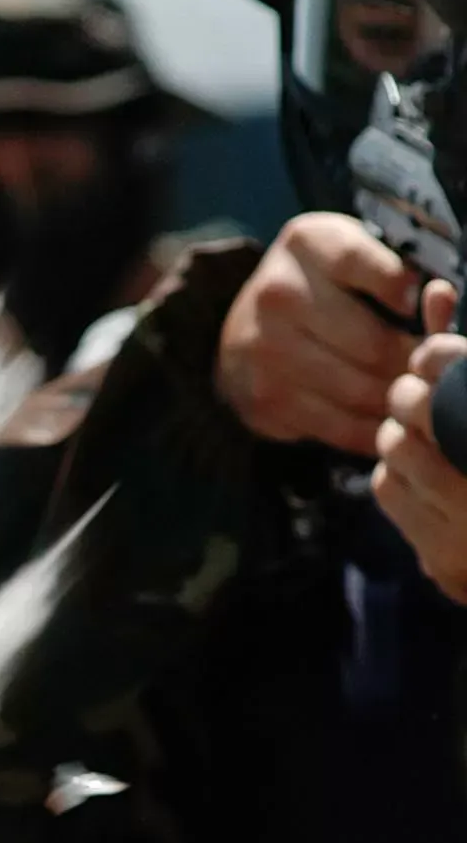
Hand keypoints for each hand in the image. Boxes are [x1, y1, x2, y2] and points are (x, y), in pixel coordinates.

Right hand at [215, 211, 421, 454]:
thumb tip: (442, 298)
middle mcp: (277, 293)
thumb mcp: (356, 254)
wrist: (245, 326)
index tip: (414, 306)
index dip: (405, 293)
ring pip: (360, 391)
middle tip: (428, 365)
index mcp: (308, 242)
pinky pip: (337, 426)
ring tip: (409, 390)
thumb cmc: (323, 286)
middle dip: (412, 361)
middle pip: (374, 344)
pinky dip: (369, 427)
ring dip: (394, 397)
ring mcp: (262, 351)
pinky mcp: (261, 399)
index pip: (373, 267)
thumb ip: (399, 268)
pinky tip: (382, 416)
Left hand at [374, 278, 466, 599]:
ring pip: (393, 444)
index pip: (453, 365)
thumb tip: (435, 291)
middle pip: (415, 402)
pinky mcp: (440, 550)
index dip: (436, 355)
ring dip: (400, 439)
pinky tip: (424, 480)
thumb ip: (456, 350)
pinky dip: (395, 477)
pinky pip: (385, 487)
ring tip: (429, 444)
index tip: (429, 356)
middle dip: (411, 397)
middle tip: (420, 400)